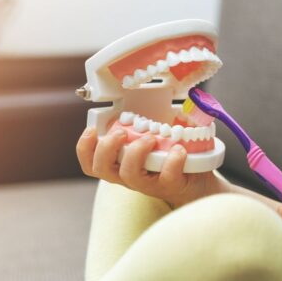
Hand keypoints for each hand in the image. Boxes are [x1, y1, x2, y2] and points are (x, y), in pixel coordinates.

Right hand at [75, 126, 222, 206]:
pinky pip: (166, 177)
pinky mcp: (171, 186)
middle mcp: (129, 176)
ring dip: (136, 152)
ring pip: (129, 175)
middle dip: (106, 147)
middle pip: (102, 168)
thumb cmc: (170, 160)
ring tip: (150, 138)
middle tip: (122, 132)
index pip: (91, 163)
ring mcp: (149, 183)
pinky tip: (179, 150)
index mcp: (120, 164)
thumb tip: (143, 95)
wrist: (196, 185)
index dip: (85, 148)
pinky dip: (172, 161)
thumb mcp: (150, 143)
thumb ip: (142, 126)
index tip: (92, 130)